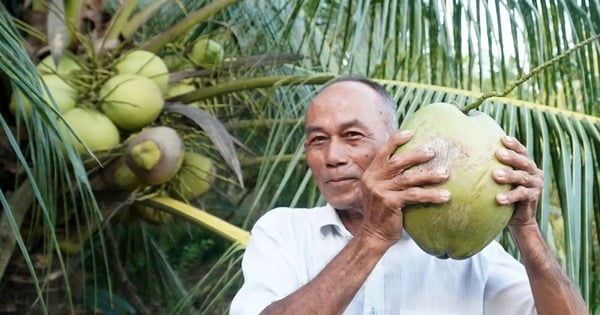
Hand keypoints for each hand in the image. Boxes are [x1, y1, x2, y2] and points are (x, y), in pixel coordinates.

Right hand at [359, 131, 450, 246]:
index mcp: (370, 174)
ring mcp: (380, 191)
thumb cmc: (382, 212)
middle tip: (434, 151)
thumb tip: (410, 164)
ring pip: (408, 178)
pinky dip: (431, 195)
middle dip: (416, 155)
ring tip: (445, 173)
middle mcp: (373, 180)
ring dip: (429, 175)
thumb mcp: (380, 191)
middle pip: (397, 162)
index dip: (396, 141)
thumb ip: (389, 178)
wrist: (373, 235)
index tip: (411, 133)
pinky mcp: (389, 203)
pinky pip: (414, 195)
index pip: (383, 152)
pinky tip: (445, 196)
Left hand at [493, 136, 543, 226]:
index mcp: (526, 165)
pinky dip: (510, 196)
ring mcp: (535, 185)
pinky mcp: (533, 197)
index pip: (522, 151)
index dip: (514, 145)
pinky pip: (522, 195)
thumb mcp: (500, 180)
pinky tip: (499, 198)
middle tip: (498, 153)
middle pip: (523, 162)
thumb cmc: (505, 192)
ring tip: (495, 175)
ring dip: (509, 175)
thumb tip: (469, 155)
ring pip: (522, 177)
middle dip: (511, 157)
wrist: (519, 217)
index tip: (503, 139)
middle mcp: (534, 172)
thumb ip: (492, 167)